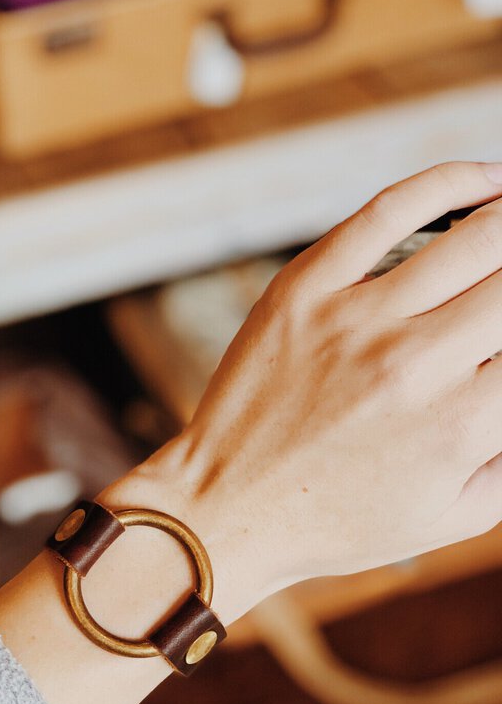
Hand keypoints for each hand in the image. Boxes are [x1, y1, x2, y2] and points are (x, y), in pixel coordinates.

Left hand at [105, 162, 501, 624]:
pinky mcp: (305, 290)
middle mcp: (417, 364)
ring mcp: (357, 319)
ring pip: (476, 236)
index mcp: (462, 424)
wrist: (227, 509)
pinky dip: (452, 182)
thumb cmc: (335, 522)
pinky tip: (486, 181)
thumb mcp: (447, 518)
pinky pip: (391, 209)